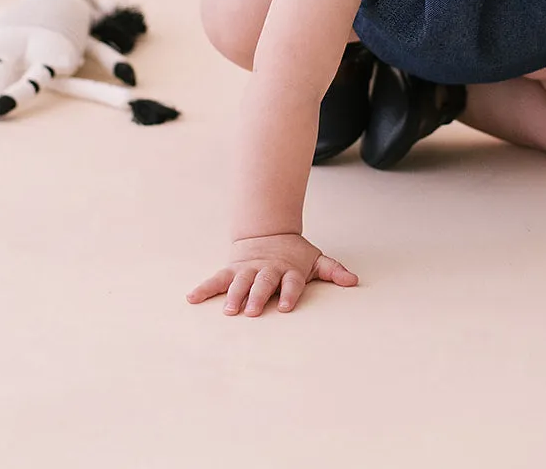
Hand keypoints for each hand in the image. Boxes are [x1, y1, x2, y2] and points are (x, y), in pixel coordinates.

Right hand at [187, 233, 358, 315]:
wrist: (268, 233)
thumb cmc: (294, 254)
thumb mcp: (315, 260)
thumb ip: (333, 271)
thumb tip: (354, 281)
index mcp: (288, 270)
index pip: (290, 283)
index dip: (288, 294)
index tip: (284, 307)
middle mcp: (267, 270)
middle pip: (262, 283)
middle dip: (257, 297)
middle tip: (252, 311)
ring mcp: (248, 270)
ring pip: (239, 282)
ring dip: (234, 296)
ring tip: (228, 311)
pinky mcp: (232, 270)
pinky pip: (216, 280)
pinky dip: (204, 288)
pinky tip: (192, 298)